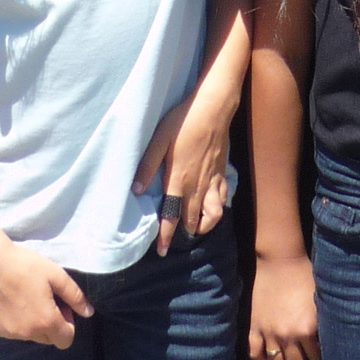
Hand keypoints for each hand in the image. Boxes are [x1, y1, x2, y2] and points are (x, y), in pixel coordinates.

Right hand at [0, 236, 95, 345]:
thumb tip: (89, 313)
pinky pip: (13, 332)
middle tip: (45, 300)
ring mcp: (9, 334)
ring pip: (31, 336)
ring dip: (34, 324)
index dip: (68, 323)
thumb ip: (75, 296)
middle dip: (52, 324)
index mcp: (45, 321)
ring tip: (27, 299)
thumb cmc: (26, 266)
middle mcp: (27, 334)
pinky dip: (17, 322)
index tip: (60, 305)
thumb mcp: (56, 275)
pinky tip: (11, 302)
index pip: (66, 340)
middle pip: (49, 339)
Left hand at [134, 80, 235, 255]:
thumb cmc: (183, 121)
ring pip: (213, 215)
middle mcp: (196, 185)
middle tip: (175, 239)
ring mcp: (212, 180)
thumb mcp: (159, 140)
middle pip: (191, 220)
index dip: (166, 236)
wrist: (214, 108)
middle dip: (184, 232)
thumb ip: (147, 166)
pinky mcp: (222, 173)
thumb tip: (135, 189)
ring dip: (204, 225)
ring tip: (194, 226)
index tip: (162, 251)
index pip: (171, 215)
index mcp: (178, 179)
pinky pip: (224, 199)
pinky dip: (218, 208)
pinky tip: (211, 206)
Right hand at [248, 250, 319, 359]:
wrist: (279, 259)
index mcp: (308, 329)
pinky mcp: (254, 327)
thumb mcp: (320, 299)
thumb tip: (325, 339)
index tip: (317, 350)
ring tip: (288, 358)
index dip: (318, 355)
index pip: (316, 357)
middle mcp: (288, 335)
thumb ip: (322, 323)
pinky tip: (268, 356)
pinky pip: (255, 354)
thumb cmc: (304, 274)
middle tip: (304, 359)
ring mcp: (269, 333)